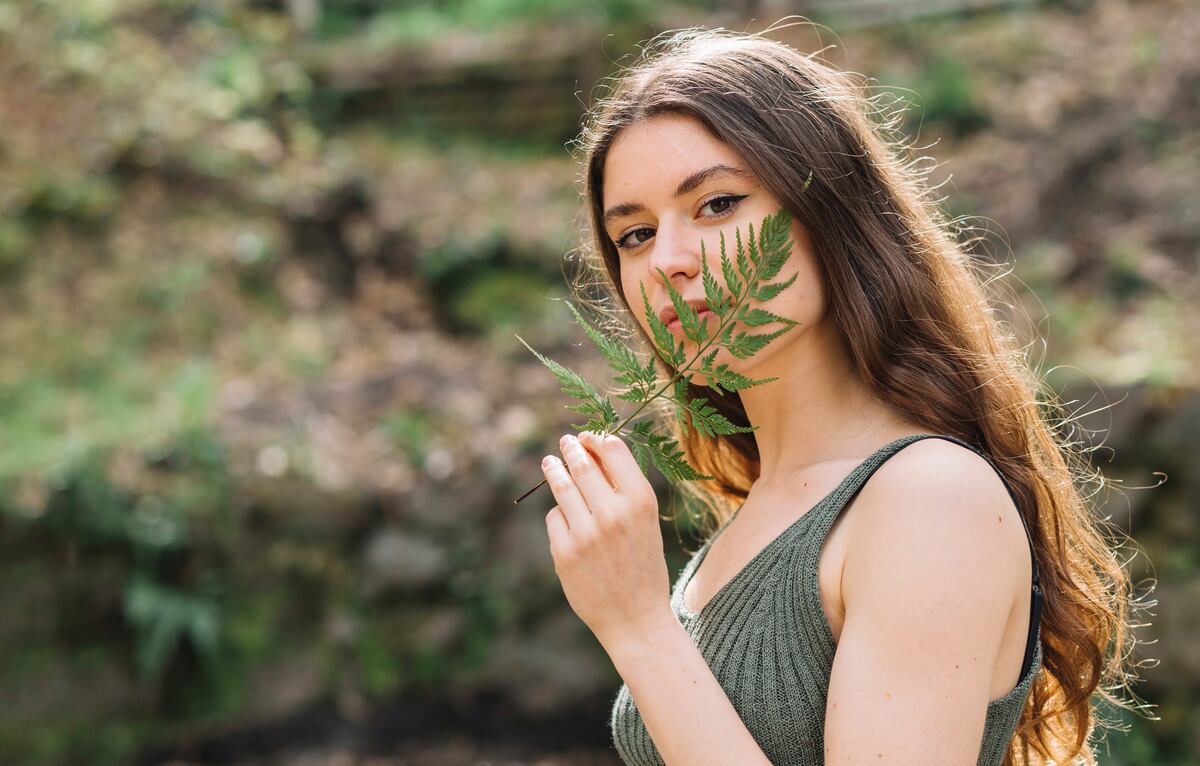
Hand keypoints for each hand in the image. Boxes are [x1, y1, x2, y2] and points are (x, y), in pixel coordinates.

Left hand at [541, 430, 670, 644]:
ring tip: (549, 461)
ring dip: (554, 469)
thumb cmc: (643, 566)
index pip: (613, 450)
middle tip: (565, 442)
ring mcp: (586, 533)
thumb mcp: (645, 523)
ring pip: (562, 486)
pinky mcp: (565, 552)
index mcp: (641, 502)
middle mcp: (613, 513)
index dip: (597, 438)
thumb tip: (595, 452)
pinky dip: (560, 516)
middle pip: (583, 464)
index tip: (588, 436)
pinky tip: (568, 521)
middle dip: (571, 448)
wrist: (635, 618)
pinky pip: (555, 518)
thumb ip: (623, 490)